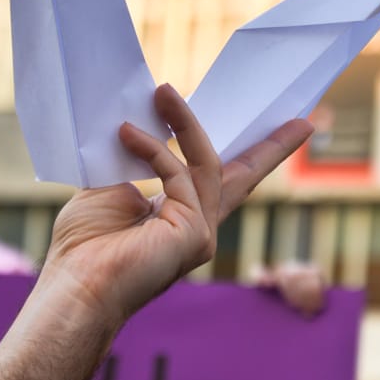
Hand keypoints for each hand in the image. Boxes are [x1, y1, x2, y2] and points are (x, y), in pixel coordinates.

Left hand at [44, 84, 312, 330]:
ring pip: (208, 163)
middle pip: (244, 177)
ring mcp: (201, 232)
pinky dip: (152, 148)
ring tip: (163, 91)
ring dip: (183, 122)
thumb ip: (132, 163)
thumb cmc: (82, 249)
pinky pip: (177, 172)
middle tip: (302, 122)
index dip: (238, 154)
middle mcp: (199, 227)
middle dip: (272, 147)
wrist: (77, 288)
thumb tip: (139, 122)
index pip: (217, 180)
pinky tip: (126, 134)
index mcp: (180, 220)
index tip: (258, 131)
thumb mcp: (108, 190)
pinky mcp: (194, 231)